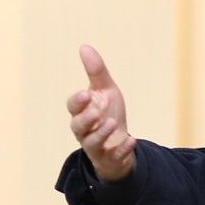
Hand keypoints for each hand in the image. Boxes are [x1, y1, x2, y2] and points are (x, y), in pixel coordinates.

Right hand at [66, 44, 136, 182]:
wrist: (120, 142)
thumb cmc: (108, 113)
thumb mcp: (106, 90)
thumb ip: (96, 71)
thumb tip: (84, 47)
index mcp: (82, 112)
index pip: (73, 107)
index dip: (77, 102)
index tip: (86, 94)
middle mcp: (85, 130)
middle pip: (77, 126)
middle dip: (85, 119)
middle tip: (95, 112)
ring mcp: (96, 146)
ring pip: (92, 142)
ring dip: (102, 133)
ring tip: (112, 122)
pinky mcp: (109, 158)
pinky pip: (114, 156)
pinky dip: (122, 149)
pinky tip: (132, 140)